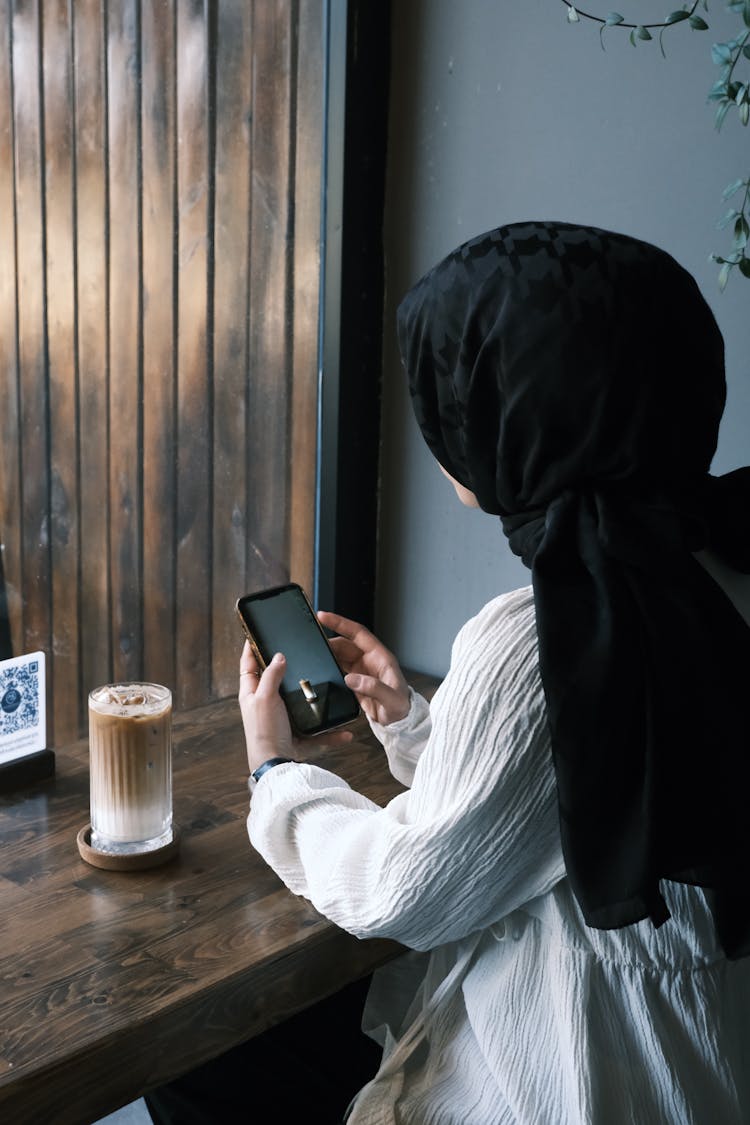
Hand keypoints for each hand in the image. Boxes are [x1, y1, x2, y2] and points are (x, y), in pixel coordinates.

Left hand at [238, 642, 352, 773]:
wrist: (277, 764)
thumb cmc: (264, 731)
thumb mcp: (265, 697)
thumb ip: (272, 675)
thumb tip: (279, 656)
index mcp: (252, 694)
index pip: (248, 665)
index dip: (250, 648)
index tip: (257, 634)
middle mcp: (267, 705)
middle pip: (277, 681)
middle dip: (290, 670)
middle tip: (302, 654)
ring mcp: (284, 720)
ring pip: (302, 704)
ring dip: (315, 700)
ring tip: (330, 685)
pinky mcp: (299, 736)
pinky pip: (319, 734)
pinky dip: (332, 735)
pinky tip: (346, 733)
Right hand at [318, 611, 409, 725]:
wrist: (399, 723)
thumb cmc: (401, 708)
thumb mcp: (391, 699)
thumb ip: (373, 687)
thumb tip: (351, 679)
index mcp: (380, 657)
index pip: (358, 633)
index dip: (340, 623)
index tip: (323, 617)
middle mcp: (369, 660)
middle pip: (344, 644)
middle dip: (329, 642)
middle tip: (312, 644)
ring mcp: (361, 671)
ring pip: (340, 656)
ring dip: (328, 655)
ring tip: (314, 656)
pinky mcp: (354, 682)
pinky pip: (338, 669)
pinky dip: (329, 667)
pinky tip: (321, 670)